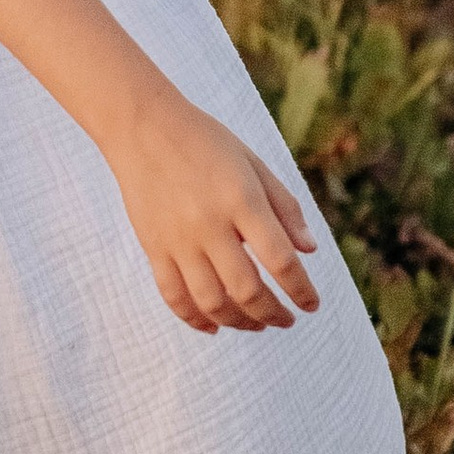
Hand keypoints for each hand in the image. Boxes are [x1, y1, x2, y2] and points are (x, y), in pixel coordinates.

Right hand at [107, 93, 320, 334]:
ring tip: (256, 324)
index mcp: (242, 199)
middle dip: (273, 314)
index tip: (311, 305)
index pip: (280, 259)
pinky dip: (196, 319)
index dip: (301, 290)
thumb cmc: (205, 142)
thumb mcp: (253, 163)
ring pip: (211, 301)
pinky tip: (215, 325)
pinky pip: (174, 296)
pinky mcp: (154, 248)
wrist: (143, 127)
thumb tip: (310, 250)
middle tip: (286, 320)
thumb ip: (284, 206)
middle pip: (247, 290)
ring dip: (240, 322)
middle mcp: (210, 224)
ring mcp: (178, 239)